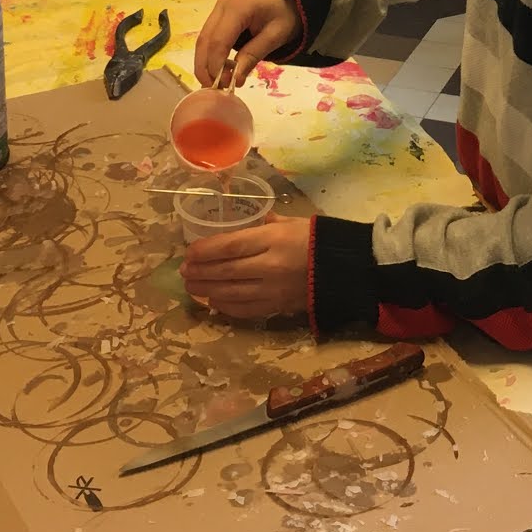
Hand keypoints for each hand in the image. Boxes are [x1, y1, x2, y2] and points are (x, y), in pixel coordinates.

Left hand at [180, 218, 311, 318]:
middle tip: (184, 271)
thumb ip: (267, 224)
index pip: (230, 246)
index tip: (189, 252)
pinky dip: (227, 307)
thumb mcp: (293, 222)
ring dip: (207, 291)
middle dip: (201, 272)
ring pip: (231, 293)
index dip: (206, 250)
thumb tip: (245, 224)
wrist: (347, 268)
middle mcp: (270, 266)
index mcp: (273, 240)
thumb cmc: (319, 239)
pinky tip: (214, 303)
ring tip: (192, 287)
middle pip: (226, 271)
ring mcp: (273, 290)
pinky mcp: (278, 307)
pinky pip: (246, 310)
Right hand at [193, 0, 299, 88]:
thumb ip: (253, 56)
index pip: (219, 40)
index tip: (222, 85)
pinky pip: (210, 33)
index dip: (216, 65)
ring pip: (204, 37)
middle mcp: (223, 2)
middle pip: (205, 39)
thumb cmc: (287, 14)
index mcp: (238, 5)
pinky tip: (219, 67)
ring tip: (216, 81)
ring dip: (206, 61)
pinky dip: (211, 51)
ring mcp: (219, 4)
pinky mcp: (219, 9)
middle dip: (205, 66)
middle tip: (214, 88)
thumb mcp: (275, 36)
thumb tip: (235, 80)